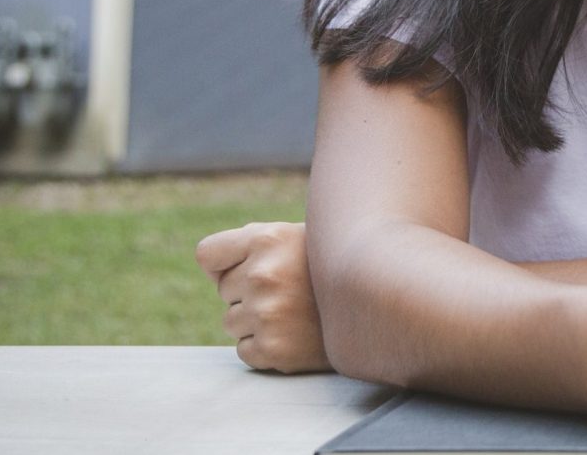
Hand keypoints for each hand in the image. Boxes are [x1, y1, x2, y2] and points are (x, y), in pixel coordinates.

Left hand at [195, 221, 331, 373]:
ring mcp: (267, 314)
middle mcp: (263, 274)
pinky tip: (295, 334)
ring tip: (295, 313)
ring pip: (232, 321)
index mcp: (267, 238)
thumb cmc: (331, 269)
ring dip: (256, 321)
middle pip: (223, 290)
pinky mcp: (273, 349)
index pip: (207, 254)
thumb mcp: (298, 237)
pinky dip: (265, 347)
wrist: (379, 305)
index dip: (223, 263)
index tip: (244, 268)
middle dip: (247, 291)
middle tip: (289, 291)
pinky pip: (245, 350)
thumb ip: (256, 241)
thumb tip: (208, 261)